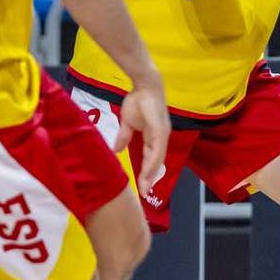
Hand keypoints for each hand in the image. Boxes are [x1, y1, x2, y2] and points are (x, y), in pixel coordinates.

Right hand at [115, 77, 170, 197]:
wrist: (143, 86)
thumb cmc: (137, 101)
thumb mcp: (127, 123)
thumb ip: (124, 137)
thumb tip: (116, 150)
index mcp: (153, 137)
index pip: (150, 159)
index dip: (145, 172)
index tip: (140, 186)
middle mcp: (160, 138)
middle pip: (155, 163)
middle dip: (149, 179)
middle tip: (144, 194)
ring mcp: (162, 135)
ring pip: (157, 160)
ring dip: (150, 175)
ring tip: (145, 188)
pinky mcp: (160, 131)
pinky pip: (156, 150)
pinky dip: (152, 163)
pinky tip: (148, 173)